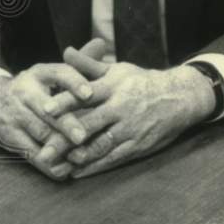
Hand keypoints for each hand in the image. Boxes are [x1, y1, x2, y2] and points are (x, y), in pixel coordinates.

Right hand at [0, 39, 104, 179]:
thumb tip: (102, 42)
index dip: (74, 83)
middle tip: (84, 136)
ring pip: (40, 134)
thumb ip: (79, 62)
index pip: (59, 74)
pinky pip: (30, 153)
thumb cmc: (35, 85)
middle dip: (66, 124)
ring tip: (83, 156)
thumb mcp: (51, 71)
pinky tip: (65, 169)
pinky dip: (48, 163)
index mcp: (40, 73)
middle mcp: (26, 92)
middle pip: (47, 110)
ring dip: (61, 148)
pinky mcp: (10, 137)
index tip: (88, 93)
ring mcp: (15, 116)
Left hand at [48, 52, 215, 177]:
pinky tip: (76, 173)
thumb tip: (66, 51)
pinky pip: (113, 158)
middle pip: (89, 125)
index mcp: (114, 87)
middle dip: (65, 140)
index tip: (45, 109)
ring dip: (78, 157)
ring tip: (56, 166)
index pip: (86, 94)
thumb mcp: (118, 69)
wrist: (180, 97)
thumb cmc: (142, 82)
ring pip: (100, 146)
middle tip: (43, 152)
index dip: (66, 101)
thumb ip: (89, 64)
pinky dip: (94, 167)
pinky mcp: (138, 145)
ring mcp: (130, 129)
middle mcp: (121, 108)